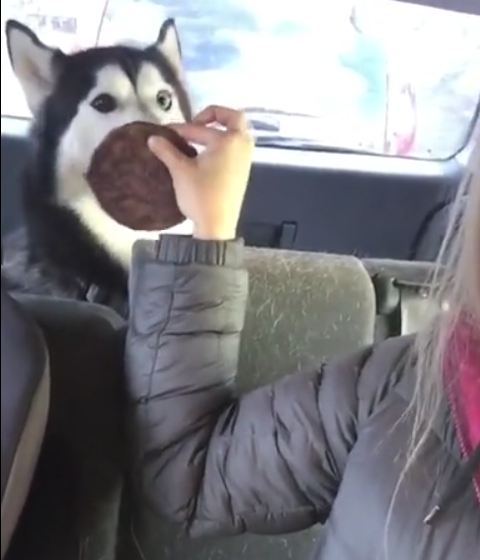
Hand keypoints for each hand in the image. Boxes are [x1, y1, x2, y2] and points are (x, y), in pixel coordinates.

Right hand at [148, 105, 253, 239]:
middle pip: (233, 118)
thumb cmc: (200, 196)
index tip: (166, 133)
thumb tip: (153, 138)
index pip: (200, 129)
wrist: (216, 226)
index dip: (181, 129)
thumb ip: (167, 151)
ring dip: (221, 130)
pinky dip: (225, 144)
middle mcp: (242, 146)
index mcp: (228, 141)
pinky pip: (237, 148)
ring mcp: (245, 159)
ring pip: (238, 134)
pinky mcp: (243, 172)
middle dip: (215, 115)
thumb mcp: (180, 170)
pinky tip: (207, 155)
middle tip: (197, 122)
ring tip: (200, 138)